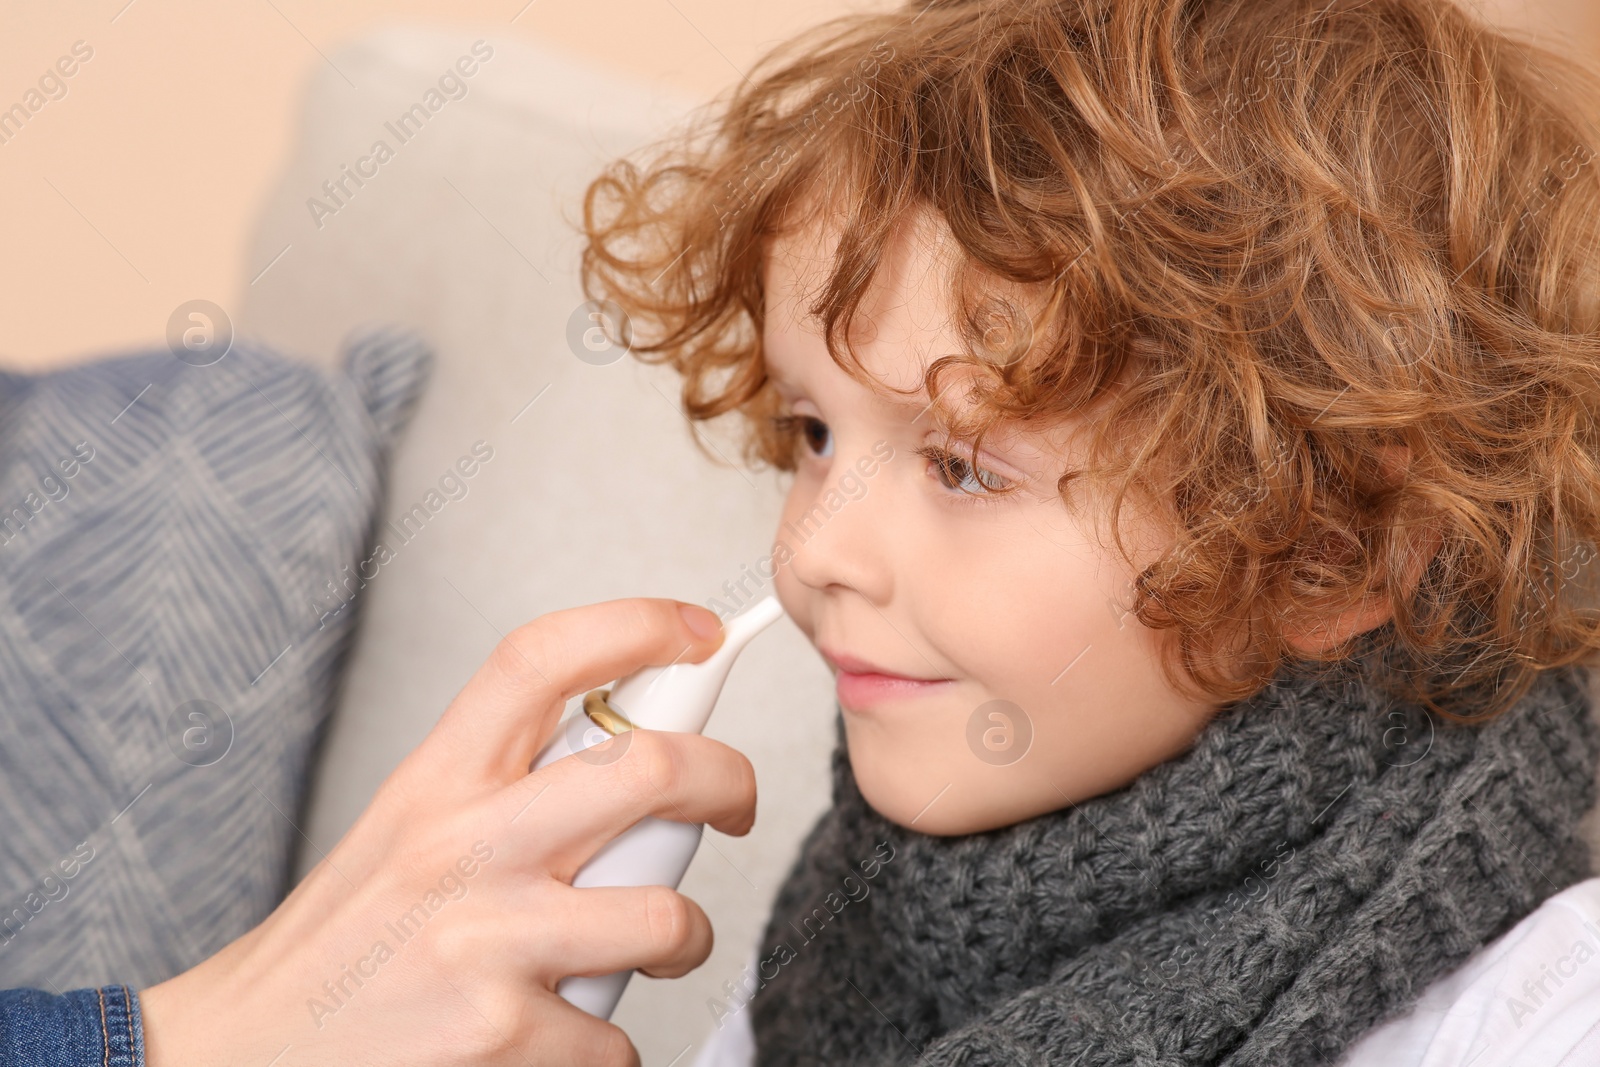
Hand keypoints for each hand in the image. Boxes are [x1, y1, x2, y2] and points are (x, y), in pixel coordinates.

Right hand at [139, 597, 754, 1066]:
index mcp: (436, 781)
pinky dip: (606, 1046)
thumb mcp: (403, 832)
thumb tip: (624, 768)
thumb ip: (500, 793)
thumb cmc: (340, 945)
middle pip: (649, 768)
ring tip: (661, 946)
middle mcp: (462, 846)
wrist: (243, 1056)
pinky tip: (564, 1036)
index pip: (541, 658)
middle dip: (728, 780)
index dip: (638, 624)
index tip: (696, 632)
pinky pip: (615, 1039)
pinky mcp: (500, 1037)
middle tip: (735, 803)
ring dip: (685, 937)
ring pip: (664, 916)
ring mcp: (484, 942)